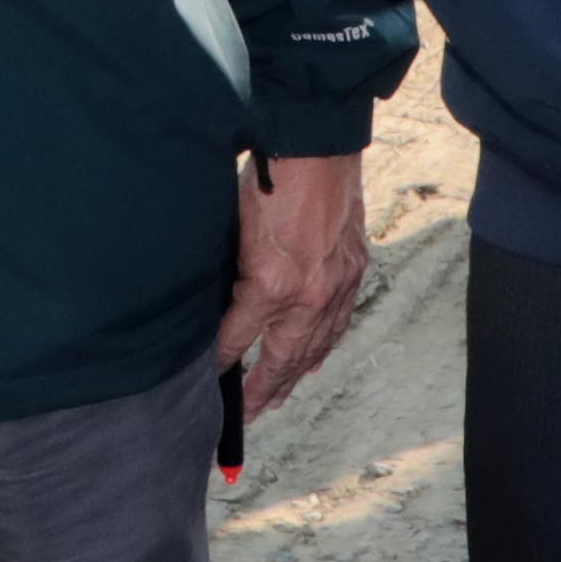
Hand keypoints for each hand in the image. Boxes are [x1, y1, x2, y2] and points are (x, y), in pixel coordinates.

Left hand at [215, 150, 370, 413]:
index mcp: (269, 285)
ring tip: (278, 398)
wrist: (318, 145)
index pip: (237, 340)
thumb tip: (219, 301)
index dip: (221, 363)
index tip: (208, 381)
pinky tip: (314, 360)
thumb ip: (229, 272)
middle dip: (264, 391)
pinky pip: (338, 324)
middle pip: (282, 359)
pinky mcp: (352, 271)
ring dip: (295, 377)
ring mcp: (335, 286)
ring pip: (315, 348)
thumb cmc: (268, 177)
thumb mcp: (232, 229)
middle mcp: (307, 295)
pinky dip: (324, 347)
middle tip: (247, 416)